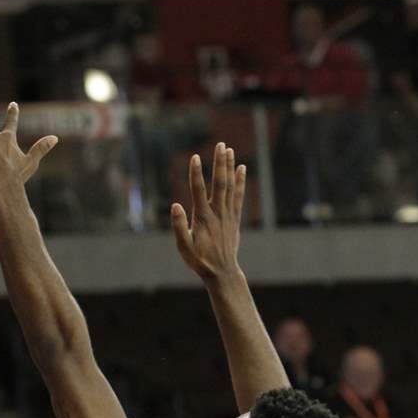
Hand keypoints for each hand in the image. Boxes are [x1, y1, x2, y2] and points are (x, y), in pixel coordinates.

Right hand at [171, 143, 246, 282]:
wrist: (222, 272)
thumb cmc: (199, 261)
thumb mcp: (184, 247)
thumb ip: (179, 227)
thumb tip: (176, 205)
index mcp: (203, 219)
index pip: (198, 192)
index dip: (196, 174)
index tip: (194, 157)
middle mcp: (218, 213)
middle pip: (219, 184)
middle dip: (219, 164)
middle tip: (220, 145)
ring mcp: (228, 215)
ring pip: (229, 187)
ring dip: (229, 167)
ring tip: (229, 149)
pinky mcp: (234, 218)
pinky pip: (238, 196)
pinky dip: (240, 182)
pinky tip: (241, 169)